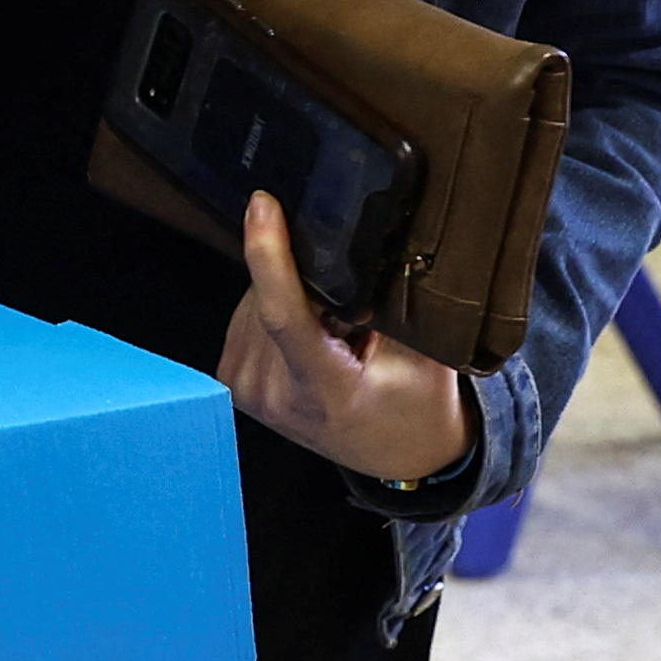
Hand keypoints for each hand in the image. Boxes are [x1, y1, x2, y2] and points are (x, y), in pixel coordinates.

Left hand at [216, 192, 473, 487]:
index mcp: (325, 388)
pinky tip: (308, 335)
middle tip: (347, 311)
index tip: (263, 205)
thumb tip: (361, 243)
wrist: (399, 455)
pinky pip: (245, 318)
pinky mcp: (234, 386)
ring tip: (331, 330)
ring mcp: (249, 393)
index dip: (269, 253)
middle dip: (301, 279)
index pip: (283, 314)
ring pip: (252, 302)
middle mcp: (275, 394)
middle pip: (267, 297)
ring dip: (287, 296)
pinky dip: (272, 311)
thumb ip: (394, 304)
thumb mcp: (426, 355)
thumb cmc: (416, 405)